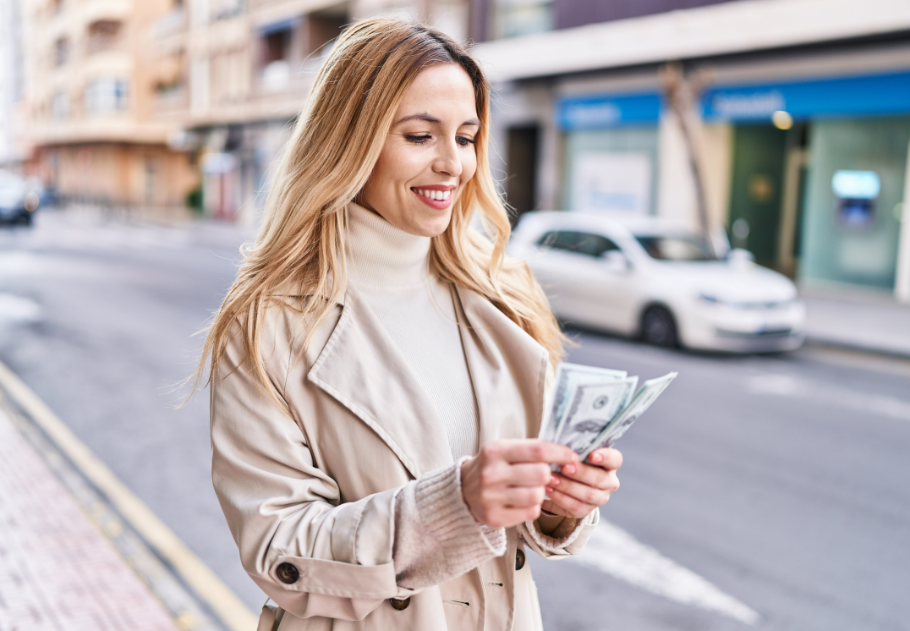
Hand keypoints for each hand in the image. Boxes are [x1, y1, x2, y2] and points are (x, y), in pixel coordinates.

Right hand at [461, 440, 576, 528]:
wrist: (462, 491)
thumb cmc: (491, 466)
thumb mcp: (503, 449)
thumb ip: (530, 450)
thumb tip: (566, 455)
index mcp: (494, 451)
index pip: (537, 450)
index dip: (560, 453)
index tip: (572, 456)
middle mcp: (491, 474)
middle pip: (541, 474)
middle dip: (548, 474)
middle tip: (545, 475)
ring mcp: (491, 497)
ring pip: (537, 496)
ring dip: (541, 492)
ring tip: (531, 488)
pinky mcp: (494, 517)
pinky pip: (530, 512)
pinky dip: (533, 507)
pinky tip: (523, 501)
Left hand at [541, 448, 621, 519]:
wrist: (564, 482)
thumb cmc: (571, 461)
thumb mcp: (574, 453)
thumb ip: (572, 450)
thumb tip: (558, 446)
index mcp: (610, 464)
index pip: (615, 459)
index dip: (605, 457)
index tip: (592, 455)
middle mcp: (609, 482)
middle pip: (600, 479)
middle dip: (581, 473)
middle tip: (564, 467)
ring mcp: (600, 498)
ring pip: (588, 495)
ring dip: (567, 486)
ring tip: (550, 478)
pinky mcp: (586, 510)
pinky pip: (575, 506)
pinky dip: (560, 498)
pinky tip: (548, 489)